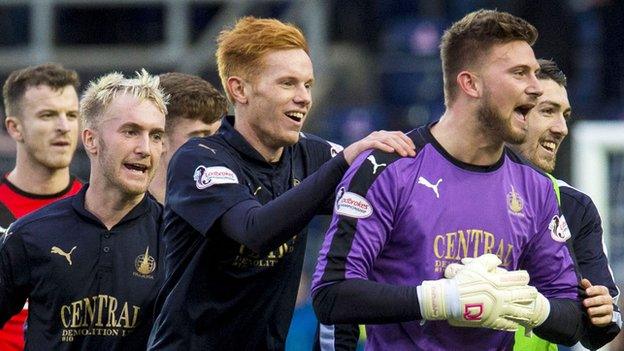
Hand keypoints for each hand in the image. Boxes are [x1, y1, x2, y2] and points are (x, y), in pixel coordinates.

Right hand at [342, 131, 414, 164]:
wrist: (349, 156)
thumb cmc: (366, 154)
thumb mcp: (379, 151)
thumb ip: (389, 150)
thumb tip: (404, 155)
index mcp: (383, 134)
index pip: (398, 134)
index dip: (407, 140)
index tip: (414, 148)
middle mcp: (378, 134)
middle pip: (395, 137)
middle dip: (405, 145)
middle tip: (412, 154)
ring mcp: (371, 138)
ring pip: (388, 140)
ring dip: (398, 147)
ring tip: (404, 154)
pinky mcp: (365, 144)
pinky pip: (376, 144)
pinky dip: (384, 147)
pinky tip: (391, 151)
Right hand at [417, 254, 549, 331]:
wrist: (450, 299)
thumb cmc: (461, 281)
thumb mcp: (474, 266)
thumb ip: (488, 261)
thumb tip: (498, 260)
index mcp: (496, 282)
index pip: (513, 279)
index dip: (521, 278)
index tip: (526, 277)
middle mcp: (499, 296)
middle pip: (517, 295)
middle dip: (527, 294)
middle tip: (535, 293)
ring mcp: (496, 310)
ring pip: (514, 311)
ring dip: (523, 310)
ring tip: (530, 311)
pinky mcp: (490, 320)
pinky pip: (503, 323)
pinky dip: (510, 324)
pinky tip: (515, 325)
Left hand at [581, 278, 613, 326]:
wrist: (601, 311)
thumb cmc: (594, 298)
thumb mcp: (590, 292)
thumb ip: (587, 286)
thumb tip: (583, 280)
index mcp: (604, 292)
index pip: (601, 289)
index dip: (594, 290)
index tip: (586, 292)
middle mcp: (608, 300)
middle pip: (603, 299)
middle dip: (593, 301)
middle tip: (584, 303)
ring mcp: (610, 309)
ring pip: (605, 309)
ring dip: (596, 310)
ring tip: (588, 311)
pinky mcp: (609, 318)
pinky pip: (605, 319)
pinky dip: (599, 320)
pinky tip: (592, 319)